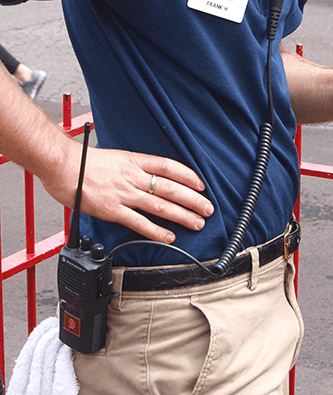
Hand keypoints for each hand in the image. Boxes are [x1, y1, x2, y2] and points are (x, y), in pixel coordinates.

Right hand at [40, 141, 210, 244]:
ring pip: (161, 205)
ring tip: (198, 222)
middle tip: (208, 208)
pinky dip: (157, 231)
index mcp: (134, 160)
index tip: (201, 184)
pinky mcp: (113, 210)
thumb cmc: (81, 161)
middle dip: (193, 199)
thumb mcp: (114, 157)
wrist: (61, 164)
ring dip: (182, 215)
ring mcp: (124, 193)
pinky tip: (169, 237)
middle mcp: (133, 176)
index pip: (169, 166)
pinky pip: (140, 223)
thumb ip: (131, 167)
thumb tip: (144, 175)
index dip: (188, 176)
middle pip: (171, 187)